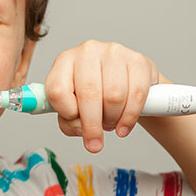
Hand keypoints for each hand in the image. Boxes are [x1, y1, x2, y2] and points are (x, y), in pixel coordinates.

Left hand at [44, 40, 160, 152]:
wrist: (125, 80)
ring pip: (113, 96)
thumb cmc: (94, 95)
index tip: (76, 125)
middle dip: (92, 125)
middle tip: (95, 143)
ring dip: (111, 120)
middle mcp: (87, 51)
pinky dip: (130, 117)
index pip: (57, 90)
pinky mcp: (138, 61)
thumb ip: (69, 121)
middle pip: (88, 94)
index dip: (66, 114)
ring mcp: (114, 53)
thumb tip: (80, 131)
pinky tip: (124, 126)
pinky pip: (136, 95)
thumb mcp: (74, 106)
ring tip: (110, 124)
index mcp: (64, 61)